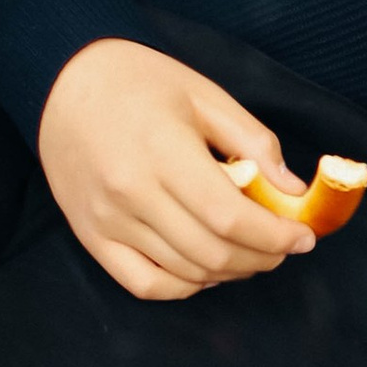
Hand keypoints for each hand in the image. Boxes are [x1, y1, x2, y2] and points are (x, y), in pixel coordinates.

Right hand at [38, 38, 314, 301]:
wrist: (61, 79)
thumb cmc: (138, 80)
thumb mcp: (205, 96)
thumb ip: (254, 144)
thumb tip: (294, 192)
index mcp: (163, 152)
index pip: (230, 217)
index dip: (275, 236)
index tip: (304, 237)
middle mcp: (131, 193)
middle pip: (213, 252)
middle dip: (262, 257)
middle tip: (284, 247)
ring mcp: (107, 220)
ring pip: (185, 272)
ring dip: (231, 272)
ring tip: (252, 254)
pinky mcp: (91, 236)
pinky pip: (144, 284)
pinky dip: (184, 287)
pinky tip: (207, 270)